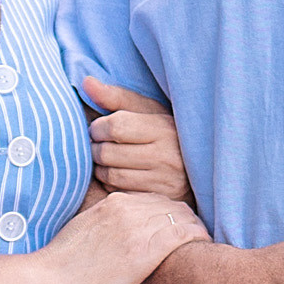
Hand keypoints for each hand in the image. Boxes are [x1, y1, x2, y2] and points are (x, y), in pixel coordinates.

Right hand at [42, 189, 207, 283]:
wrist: (53, 280)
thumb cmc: (61, 264)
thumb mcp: (83, 229)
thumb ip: (105, 222)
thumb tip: (115, 234)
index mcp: (113, 202)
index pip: (153, 199)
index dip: (167, 213)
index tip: (173, 226)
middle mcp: (128, 208)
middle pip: (171, 205)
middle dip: (184, 219)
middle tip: (193, 235)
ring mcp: (138, 227)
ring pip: (182, 216)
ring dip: (194, 228)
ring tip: (201, 242)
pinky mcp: (147, 249)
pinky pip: (185, 233)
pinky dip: (198, 237)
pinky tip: (204, 246)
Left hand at [82, 76, 194, 203]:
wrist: (197, 170)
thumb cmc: (165, 134)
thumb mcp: (148, 111)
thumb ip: (117, 97)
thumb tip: (86, 82)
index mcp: (164, 128)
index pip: (116, 125)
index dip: (98, 127)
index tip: (98, 128)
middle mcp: (167, 156)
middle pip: (108, 153)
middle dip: (96, 148)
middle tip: (99, 145)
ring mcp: (163, 182)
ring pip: (110, 175)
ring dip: (100, 168)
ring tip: (106, 160)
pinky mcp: (156, 201)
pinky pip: (119, 194)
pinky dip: (111, 186)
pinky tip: (117, 177)